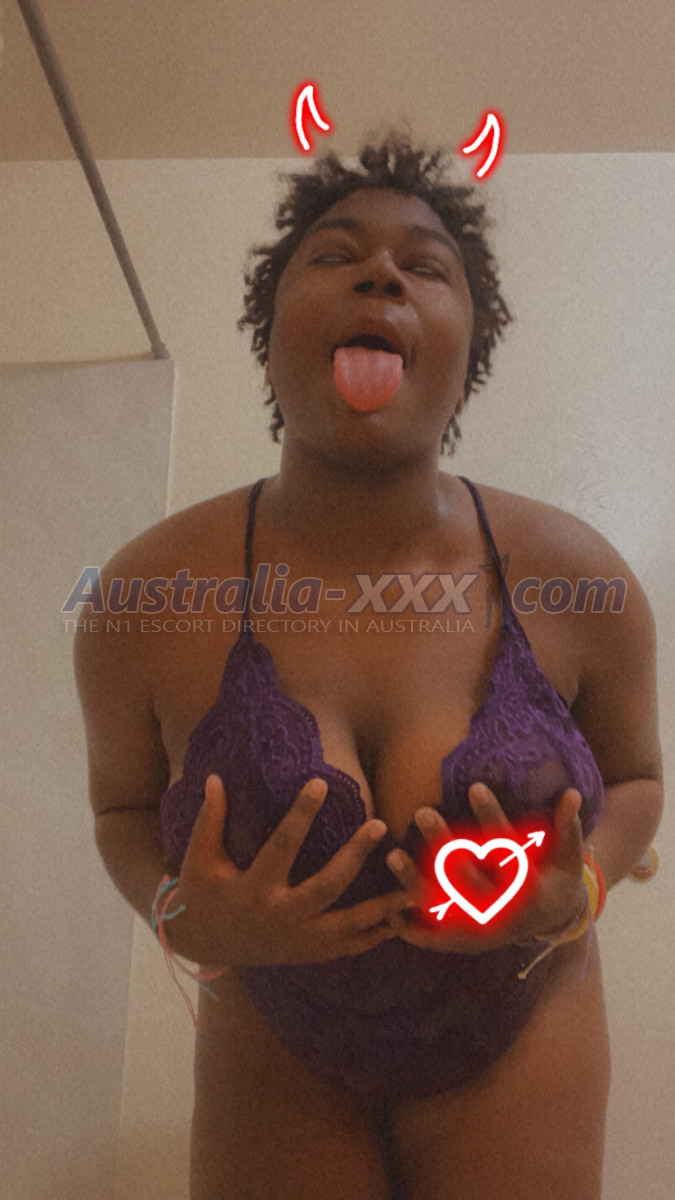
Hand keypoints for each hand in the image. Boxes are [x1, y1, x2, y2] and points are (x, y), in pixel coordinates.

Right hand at [166, 774, 408, 967]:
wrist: (204, 944)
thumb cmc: (203, 892)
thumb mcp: (200, 857)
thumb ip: (211, 818)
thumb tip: (215, 778)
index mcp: (254, 889)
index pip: (282, 845)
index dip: (301, 814)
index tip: (320, 784)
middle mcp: (280, 917)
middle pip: (327, 885)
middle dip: (355, 856)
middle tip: (379, 826)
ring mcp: (297, 940)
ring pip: (347, 924)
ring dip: (380, 907)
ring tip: (409, 886)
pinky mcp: (308, 954)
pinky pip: (347, 948)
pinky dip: (374, 937)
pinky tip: (399, 922)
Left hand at [385, 783, 586, 954]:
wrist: (554, 924)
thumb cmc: (557, 879)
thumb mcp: (568, 857)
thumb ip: (569, 828)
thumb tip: (573, 792)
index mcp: (529, 887)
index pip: (508, 847)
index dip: (493, 816)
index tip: (475, 786)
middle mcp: (504, 911)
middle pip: (469, 877)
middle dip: (444, 844)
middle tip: (423, 812)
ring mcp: (483, 930)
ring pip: (445, 907)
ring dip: (416, 883)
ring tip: (392, 855)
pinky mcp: (468, 943)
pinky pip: (436, 941)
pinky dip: (413, 930)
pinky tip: (388, 910)